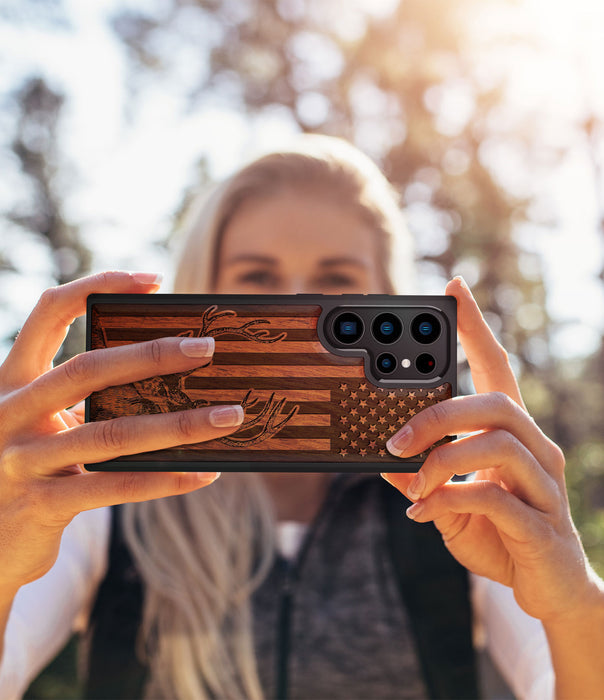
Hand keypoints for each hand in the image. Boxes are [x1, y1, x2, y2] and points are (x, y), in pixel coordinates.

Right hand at [0, 271, 243, 589]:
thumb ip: (88, 396)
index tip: (153, 280)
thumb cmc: (37, 469)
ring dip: (179, 425)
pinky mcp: (39, 505)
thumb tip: (173, 370)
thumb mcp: (48, 424)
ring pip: (111, 434)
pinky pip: (115, 487)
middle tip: (207, 349)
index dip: (98, 285)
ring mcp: (20, 461)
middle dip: (152, 355)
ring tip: (229, 416)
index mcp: (13, 380)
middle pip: (86, 369)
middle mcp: (8, 413)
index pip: (49, 311)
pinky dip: (165, 479)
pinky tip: (205, 473)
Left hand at [382, 276, 598, 623]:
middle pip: (494, 403)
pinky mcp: (541, 524)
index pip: (496, 368)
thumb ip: (421, 477)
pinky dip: (451, 499)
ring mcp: (543, 486)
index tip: (454, 289)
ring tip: (413, 483)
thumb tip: (382, 459)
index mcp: (511, 435)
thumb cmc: (498, 534)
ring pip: (497, 443)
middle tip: (394, 440)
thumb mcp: (448, 501)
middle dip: (438, 415)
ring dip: (442, 459)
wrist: (547, 590)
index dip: (476, 328)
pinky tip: (426, 513)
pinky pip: (494, 497)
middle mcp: (535, 450)